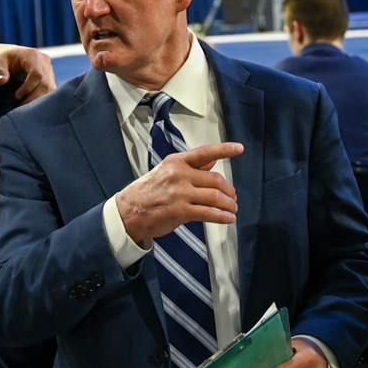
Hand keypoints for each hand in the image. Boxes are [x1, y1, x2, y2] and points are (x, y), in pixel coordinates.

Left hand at [0, 43, 57, 102]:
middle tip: (21, 107)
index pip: (37, 74)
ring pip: (50, 88)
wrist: (7, 56)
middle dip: (34, 98)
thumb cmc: (2, 59)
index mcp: (32, 55)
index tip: (17, 96)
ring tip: (25, 107)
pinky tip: (31, 104)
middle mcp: (44, 61)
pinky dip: (42, 99)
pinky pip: (50, 90)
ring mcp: (49, 69)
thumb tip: (1, 81)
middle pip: (45, 83)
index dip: (28, 88)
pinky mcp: (50, 77)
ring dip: (39, 100)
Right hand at [113, 142, 241, 244]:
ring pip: (215, 197)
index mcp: (176, 162)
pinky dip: (222, 217)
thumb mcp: (167, 172)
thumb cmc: (147, 193)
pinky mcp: (180, 211)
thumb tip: (212, 162)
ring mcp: (180, 193)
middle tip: (233, 198)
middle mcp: (179, 174)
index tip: (239, 149)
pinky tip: (228, 219)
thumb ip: (191, 168)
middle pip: (215, 180)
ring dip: (228, 204)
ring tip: (233, 209)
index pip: (204, 153)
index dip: (224, 150)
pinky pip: (208, 213)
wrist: (128, 212)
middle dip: (228, 191)